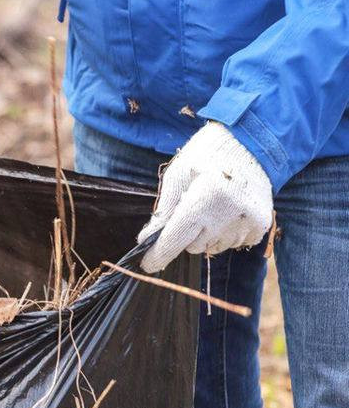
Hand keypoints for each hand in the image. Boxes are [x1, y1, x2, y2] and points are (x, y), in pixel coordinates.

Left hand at [137, 122, 272, 272]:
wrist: (251, 142)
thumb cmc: (206, 154)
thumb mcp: (178, 175)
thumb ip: (164, 210)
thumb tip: (147, 240)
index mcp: (206, 196)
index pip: (177, 238)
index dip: (159, 254)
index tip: (147, 265)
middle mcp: (229, 213)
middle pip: (193, 246)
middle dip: (185, 234)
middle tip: (192, 207)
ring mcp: (248, 222)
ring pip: (212, 248)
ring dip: (206, 234)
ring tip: (214, 204)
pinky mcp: (261, 226)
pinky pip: (233, 244)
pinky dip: (225, 233)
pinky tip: (229, 210)